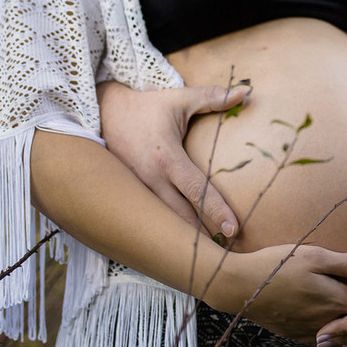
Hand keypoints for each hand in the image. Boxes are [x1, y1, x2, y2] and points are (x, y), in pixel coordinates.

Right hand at [97, 80, 249, 238]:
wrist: (101, 112)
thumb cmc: (146, 107)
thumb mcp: (179, 98)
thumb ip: (212, 97)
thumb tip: (246, 91)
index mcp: (166, 159)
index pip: (196, 190)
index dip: (216, 210)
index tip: (234, 229)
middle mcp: (150, 180)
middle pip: (180, 217)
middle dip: (203, 237)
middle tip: (229, 253)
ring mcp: (136, 191)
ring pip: (163, 223)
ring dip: (184, 239)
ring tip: (210, 255)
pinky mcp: (128, 196)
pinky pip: (150, 218)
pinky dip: (166, 232)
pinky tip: (180, 246)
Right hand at [206, 244, 346, 344]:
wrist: (237, 287)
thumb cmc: (276, 265)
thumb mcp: (314, 256)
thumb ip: (346, 263)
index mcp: (335, 302)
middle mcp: (327, 322)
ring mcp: (310, 332)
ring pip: (345, 335)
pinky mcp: (296, 335)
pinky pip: (325, 338)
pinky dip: (339, 332)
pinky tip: (343, 324)